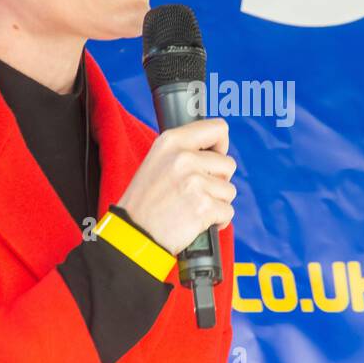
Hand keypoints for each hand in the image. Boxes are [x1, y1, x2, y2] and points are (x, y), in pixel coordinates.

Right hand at [116, 118, 236, 254]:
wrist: (134, 234)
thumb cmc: (145, 202)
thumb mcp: (157, 161)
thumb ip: (185, 151)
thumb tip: (218, 150)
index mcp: (172, 141)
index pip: (218, 128)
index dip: (221, 147)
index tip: (212, 159)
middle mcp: (184, 158)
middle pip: (228, 164)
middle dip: (218, 181)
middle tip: (195, 192)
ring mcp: (194, 182)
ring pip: (229, 190)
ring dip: (216, 202)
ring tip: (192, 208)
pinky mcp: (203, 206)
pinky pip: (227, 211)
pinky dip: (217, 221)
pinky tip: (197, 222)